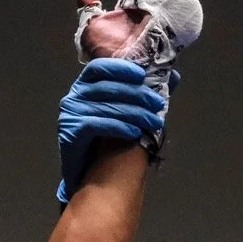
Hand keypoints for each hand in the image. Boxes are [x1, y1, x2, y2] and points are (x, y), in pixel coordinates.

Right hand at [57, 59, 167, 203]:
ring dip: (135, 113)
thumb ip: (145, 92)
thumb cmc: (106, 139)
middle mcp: (74, 96)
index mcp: (85, 85)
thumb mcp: (126, 111)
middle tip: (159, 104)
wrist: (88, 174)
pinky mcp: (69, 132)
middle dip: (138, 95)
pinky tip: (135, 133)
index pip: (100, 67)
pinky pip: (97, 124)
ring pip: (107, 107)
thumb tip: (173, 76)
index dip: (121, 68)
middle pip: (108, 87)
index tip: (143, 76)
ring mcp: (69, 114)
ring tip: (154, 122)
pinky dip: (119, 127)